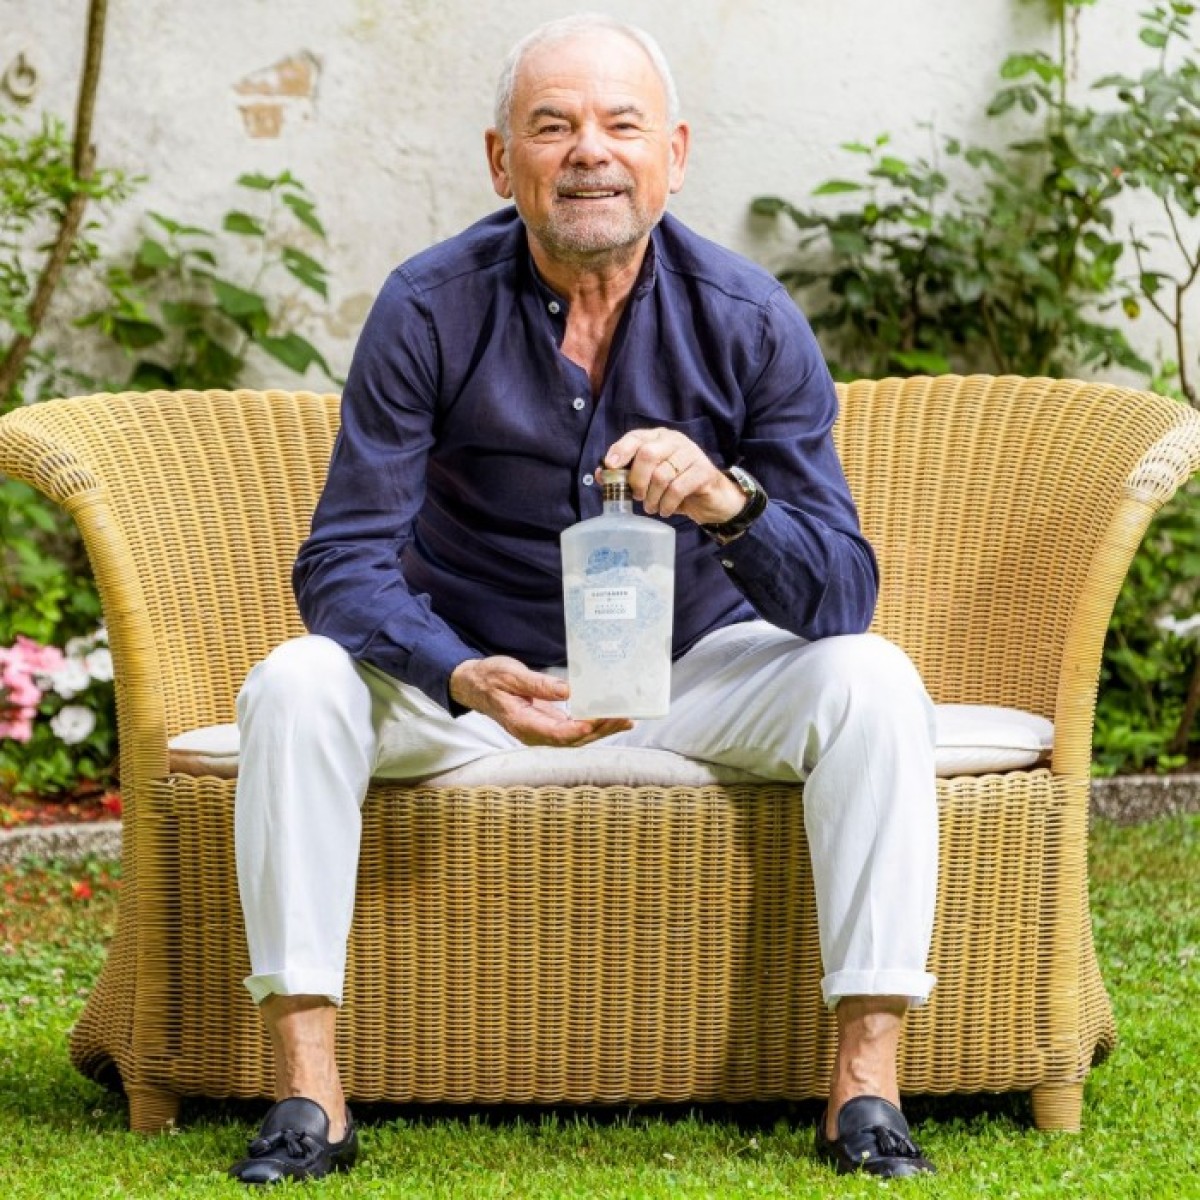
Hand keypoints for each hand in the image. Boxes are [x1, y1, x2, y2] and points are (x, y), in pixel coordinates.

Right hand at [449, 656, 632, 746]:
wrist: (476, 685)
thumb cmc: (490, 678)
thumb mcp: (511, 675)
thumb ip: (538, 685)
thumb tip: (567, 691)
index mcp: (522, 723)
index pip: (555, 733)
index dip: (577, 730)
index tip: (595, 723)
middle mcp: (534, 733)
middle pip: (572, 740)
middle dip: (599, 730)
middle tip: (623, 718)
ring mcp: (542, 730)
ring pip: (576, 738)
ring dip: (601, 730)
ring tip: (625, 720)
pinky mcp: (548, 723)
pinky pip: (573, 729)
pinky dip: (593, 724)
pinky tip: (610, 717)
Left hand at [603, 428, 744, 523]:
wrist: (712, 498)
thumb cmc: (676, 486)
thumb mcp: (649, 480)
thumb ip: (626, 475)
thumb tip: (601, 474)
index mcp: (658, 438)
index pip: (636, 437)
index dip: (621, 450)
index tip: (610, 466)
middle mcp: (675, 441)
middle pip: (647, 454)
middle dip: (637, 480)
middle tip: (638, 497)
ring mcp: (691, 454)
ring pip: (662, 475)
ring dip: (652, 497)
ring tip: (652, 507)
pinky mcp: (703, 471)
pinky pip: (677, 489)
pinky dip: (667, 504)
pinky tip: (665, 510)